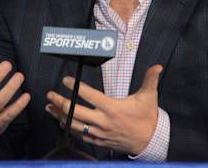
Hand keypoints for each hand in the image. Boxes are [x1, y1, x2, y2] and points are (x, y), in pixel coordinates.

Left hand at [45, 64, 161, 154]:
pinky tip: (61, 121)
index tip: (66, 80)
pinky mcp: (98, 141)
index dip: (76, 87)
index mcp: (113, 108)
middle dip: (61, 102)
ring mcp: (99, 133)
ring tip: (49, 107)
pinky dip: (68, 128)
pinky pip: (79, 135)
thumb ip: (150, 80)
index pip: (90, 96)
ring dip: (60, 115)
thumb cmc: (147, 117)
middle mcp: (103, 121)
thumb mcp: (149, 96)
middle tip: (50, 94)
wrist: (149, 141)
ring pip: (74, 124)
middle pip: (76, 112)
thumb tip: (157, 66)